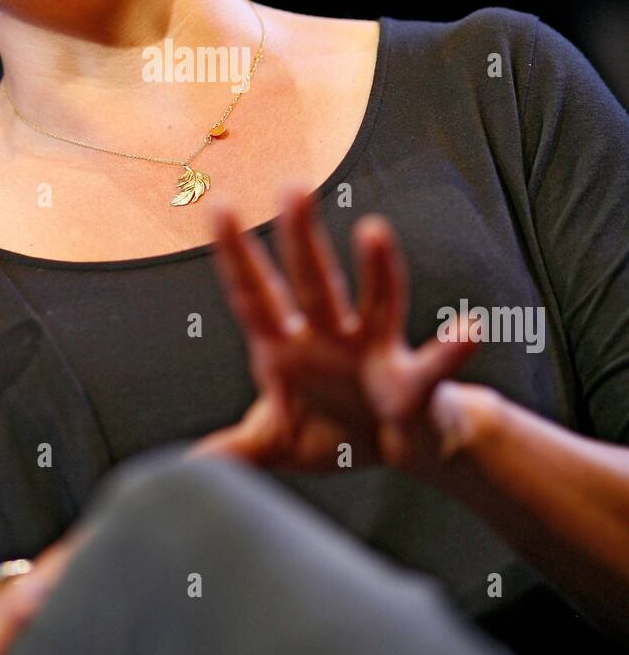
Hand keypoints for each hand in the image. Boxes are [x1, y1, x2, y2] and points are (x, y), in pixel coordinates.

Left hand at [191, 187, 485, 478]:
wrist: (401, 447)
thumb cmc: (336, 430)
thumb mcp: (277, 442)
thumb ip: (236, 449)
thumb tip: (186, 467)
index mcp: (289, 347)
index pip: (256, 295)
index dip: (237, 256)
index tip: (220, 207)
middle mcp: (330, 336)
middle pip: (313, 282)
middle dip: (301, 239)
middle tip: (294, 188)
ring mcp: (374, 352)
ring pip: (375, 302)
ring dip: (376, 269)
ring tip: (374, 232)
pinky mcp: (413, 383)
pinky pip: (434, 366)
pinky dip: (452, 349)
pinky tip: (468, 330)